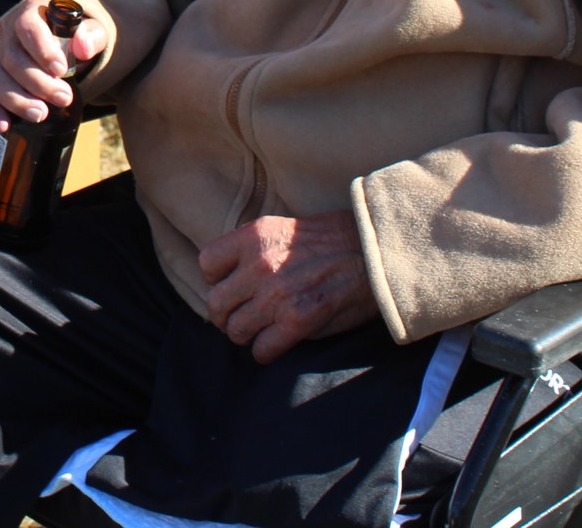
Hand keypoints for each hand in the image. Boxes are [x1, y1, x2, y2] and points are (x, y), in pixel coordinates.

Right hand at [0, 0, 107, 133]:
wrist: (63, 41)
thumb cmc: (77, 35)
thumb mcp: (92, 30)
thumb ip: (92, 36)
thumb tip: (82, 48)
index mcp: (31, 12)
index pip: (28, 27)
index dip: (42, 49)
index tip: (61, 70)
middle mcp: (7, 31)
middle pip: (12, 58)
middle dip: (37, 83)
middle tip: (64, 99)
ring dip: (17, 100)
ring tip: (41, 115)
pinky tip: (5, 125)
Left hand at [196, 210, 378, 363]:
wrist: (374, 253)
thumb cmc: (330, 242)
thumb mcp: (280, 228)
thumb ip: (251, 250)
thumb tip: (228, 279)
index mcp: (253, 236)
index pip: (207, 264)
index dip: (217, 279)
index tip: (234, 285)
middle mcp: (259, 264)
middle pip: (215, 303)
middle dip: (225, 315)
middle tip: (241, 317)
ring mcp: (277, 294)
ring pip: (235, 330)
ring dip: (246, 335)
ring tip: (261, 330)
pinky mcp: (298, 321)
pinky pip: (262, 349)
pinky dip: (265, 352)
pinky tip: (276, 344)